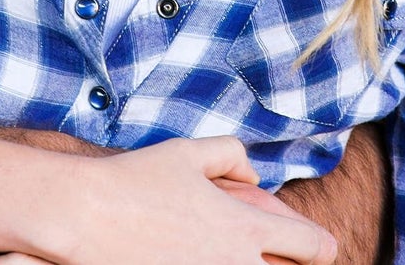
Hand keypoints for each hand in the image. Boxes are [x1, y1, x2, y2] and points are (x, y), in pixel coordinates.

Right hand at [77, 137, 334, 264]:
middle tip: (280, 256)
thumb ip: (231, 155)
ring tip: (237, 256)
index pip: (313, 247)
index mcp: (244, 228)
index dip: (319, 246)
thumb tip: (252, 175)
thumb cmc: (135, 179)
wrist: (86, 215)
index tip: (316, 247)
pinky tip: (203, 261)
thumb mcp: (187, 151)